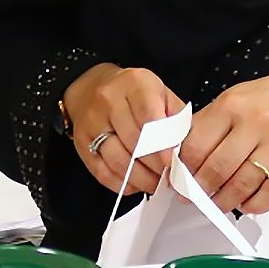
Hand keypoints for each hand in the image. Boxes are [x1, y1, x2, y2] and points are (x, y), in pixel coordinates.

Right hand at [63, 64, 186, 196]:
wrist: (93, 87)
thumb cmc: (134, 94)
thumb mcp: (161, 94)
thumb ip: (176, 119)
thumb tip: (187, 153)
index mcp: (135, 83)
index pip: (149, 116)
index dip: (163, 144)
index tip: (174, 163)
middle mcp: (108, 99)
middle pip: (134, 141)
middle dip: (155, 166)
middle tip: (170, 178)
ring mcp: (92, 121)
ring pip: (118, 160)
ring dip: (140, 178)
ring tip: (155, 183)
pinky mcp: (81, 141)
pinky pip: (102, 171)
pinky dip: (122, 184)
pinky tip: (135, 184)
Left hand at [180, 67, 268, 214]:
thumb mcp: (238, 97)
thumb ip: (211, 121)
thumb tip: (183, 151)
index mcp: (232, 104)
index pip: (197, 144)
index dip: (184, 168)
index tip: (178, 180)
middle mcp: (255, 122)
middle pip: (218, 167)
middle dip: (202, 189)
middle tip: (194, 198)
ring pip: (244, 183)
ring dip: (226, 200)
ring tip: (218, 205)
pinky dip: (256, 204)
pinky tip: (247, 205)